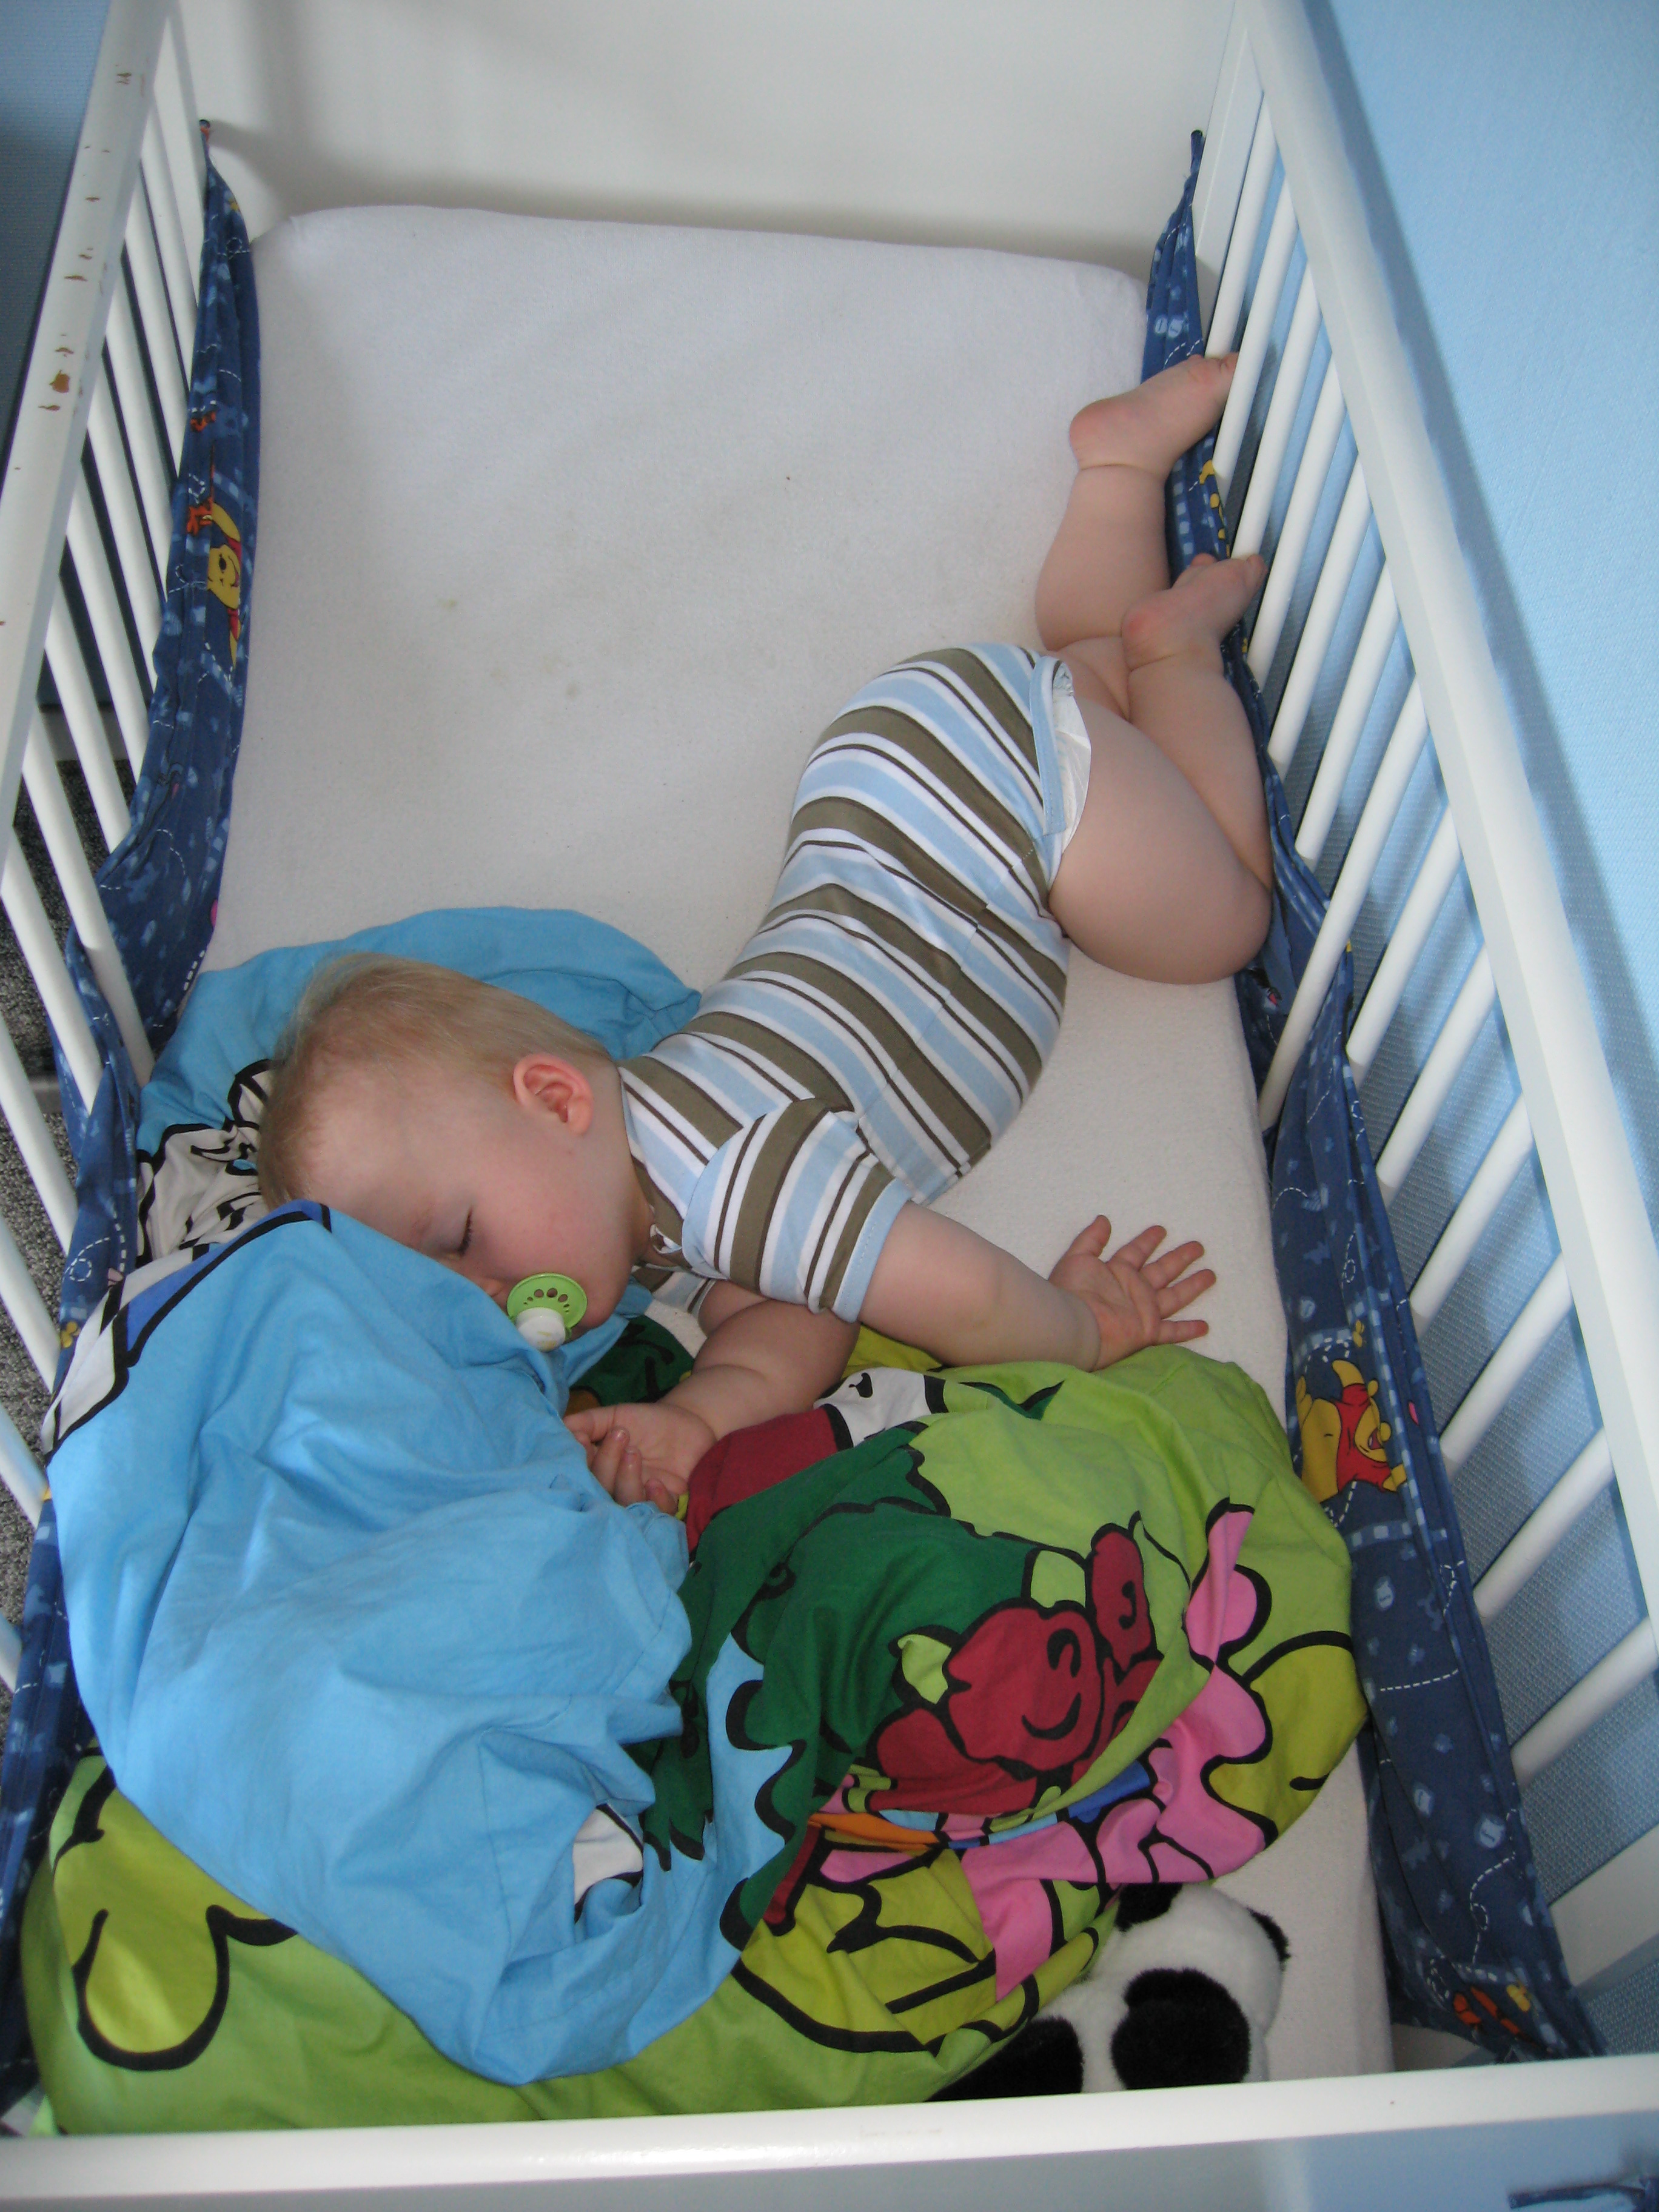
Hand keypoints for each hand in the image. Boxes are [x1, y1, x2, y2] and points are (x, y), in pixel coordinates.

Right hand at [564, 1398, 715, 1513]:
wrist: (687, 1421)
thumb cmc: (646, 1421)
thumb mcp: (615, 1416)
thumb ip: (589, 1421)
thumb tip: (563, 1429)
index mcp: (600, 1469)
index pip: (582, 1473)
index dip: (580, 1459)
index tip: (582, 1438)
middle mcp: (617, 1488)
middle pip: (601, 1490)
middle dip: (606, 1464)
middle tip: (619, 1435)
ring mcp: (641, 1496)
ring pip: (626, 1502)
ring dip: (627, 1480)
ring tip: (634, 1452)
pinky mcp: (668, 1501)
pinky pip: (659, 1511)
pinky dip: (656, 1500)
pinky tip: (655, 1482)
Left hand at [1048, 1218, 1213, 1369]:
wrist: (1073, 1326)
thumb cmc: (1072, 1292)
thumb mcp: (1077, 1258)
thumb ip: (1091, 1239)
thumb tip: (1104, 1219)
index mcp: (1116, 1272)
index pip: (1137, 1251)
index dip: (1148, 1240)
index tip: (1161, 1229)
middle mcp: (1133, 1290)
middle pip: (1163, 1270)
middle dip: (1180, 1258)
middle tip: (1198, 1246)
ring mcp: (1143, 1310)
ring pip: (1174, 1296)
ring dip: (1192, 1286)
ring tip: (1211, 1274)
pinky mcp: (1147, 1331)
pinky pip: (1172, 1331)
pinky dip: (1188, 1329)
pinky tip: (1205, 1325)